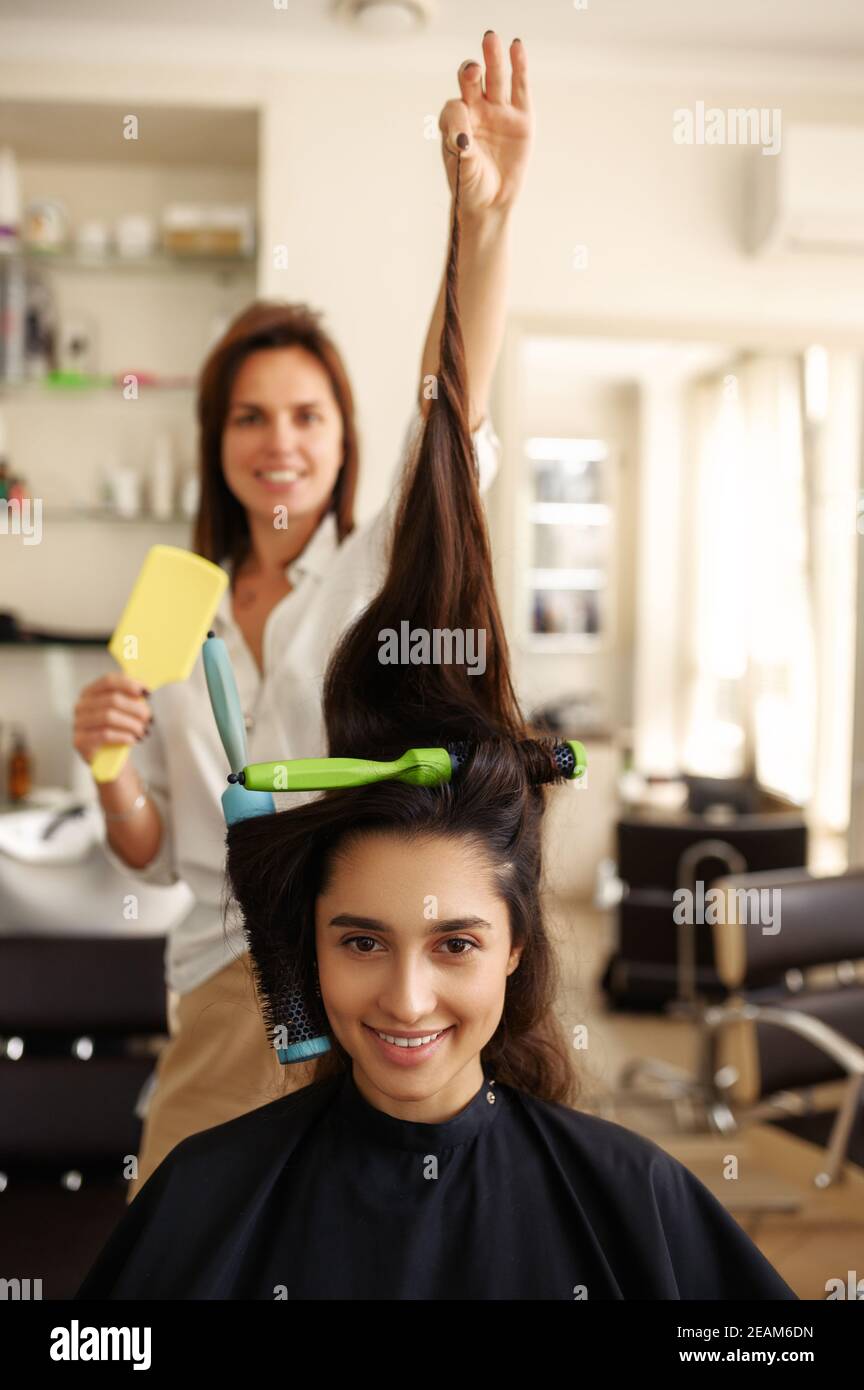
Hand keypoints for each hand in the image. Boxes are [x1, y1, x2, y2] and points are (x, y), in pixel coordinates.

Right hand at [73, 673, 152, 769]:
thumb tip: (144, 693)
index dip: (129, 684)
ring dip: (131, 724)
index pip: (108, 681)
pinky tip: (133, 740)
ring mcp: (78, 723)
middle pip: (112, 700)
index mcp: (90, 693)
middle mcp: (81, 706)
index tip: (147, 692)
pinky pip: (105, 735)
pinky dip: (123, 736)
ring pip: (109, 717)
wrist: (109, 759)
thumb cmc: (118, 731)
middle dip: (135, 708)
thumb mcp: (125, 712)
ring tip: (142, 732)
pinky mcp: (80, 741)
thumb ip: (132, 699)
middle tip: (149, 718)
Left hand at [438, 32, 532, 215]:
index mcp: (455, 122)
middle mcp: (475, 110)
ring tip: (490, 38)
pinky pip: (520, 87)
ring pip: (494, 78)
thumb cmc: (470, 187)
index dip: (456, 119)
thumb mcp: (463, 172)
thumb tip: (463, 138)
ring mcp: (498, 111)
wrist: (491, 202)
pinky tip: (516, 48)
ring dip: (492, 59)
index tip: (462, 141)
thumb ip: (461, 153)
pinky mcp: (521, 116)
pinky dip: (519, 67)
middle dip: (470, 72)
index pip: (453, 108)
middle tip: (472, 69)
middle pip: (470, 82)